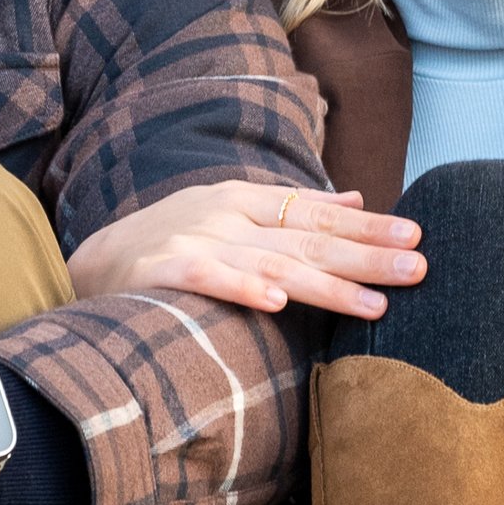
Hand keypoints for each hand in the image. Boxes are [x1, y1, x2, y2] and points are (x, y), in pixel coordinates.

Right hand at [67, 178, 423, 321]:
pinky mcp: (161, 270)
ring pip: (272, 264)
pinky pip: (208, 279)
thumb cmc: (169, 242)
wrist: (86, 264)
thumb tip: (356, 200)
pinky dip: (241, 287)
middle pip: (307, 239)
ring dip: (326, 285)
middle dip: (366, 255)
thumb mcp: (231, 212)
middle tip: (417, 266)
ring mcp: (194, 241)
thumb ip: (293, 207)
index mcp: (244, 201)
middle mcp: (225, 216)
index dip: (366, 227)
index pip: (317, 215)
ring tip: (373, 304)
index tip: (416, 234)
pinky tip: (276, 301)